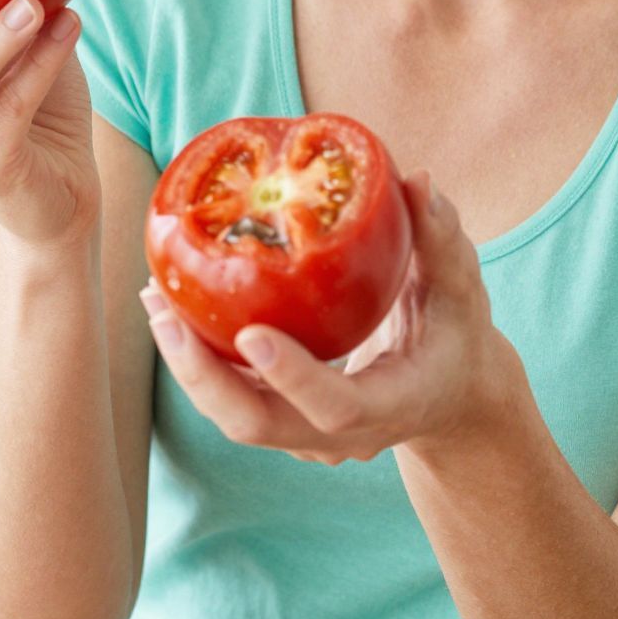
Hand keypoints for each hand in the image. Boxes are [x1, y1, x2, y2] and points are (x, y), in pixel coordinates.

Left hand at [139, 171, 514, 462]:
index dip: (292, 376)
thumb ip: (442, 239)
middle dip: (204, 374)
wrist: (450, 393)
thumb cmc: (456, 334)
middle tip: (167, 313)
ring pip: (235, 416)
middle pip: (260, 424)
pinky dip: (198, 359)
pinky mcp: (284, 421)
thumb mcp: (463, 289)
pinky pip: (232, 399)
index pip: (336, 407)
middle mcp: (343, 436)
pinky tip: (170, 307)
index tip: (250, 332)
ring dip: (188, 365)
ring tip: (155, 299)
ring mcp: (308, 438)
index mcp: (393, 405)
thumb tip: (418, 180)